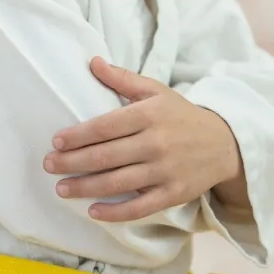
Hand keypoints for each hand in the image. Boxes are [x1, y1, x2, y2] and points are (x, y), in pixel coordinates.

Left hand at [43, 57, 244, 222]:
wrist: (224, 144)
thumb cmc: (181, 115)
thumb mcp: (155, 90)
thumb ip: (123, 78)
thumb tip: (93, 62)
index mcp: (149, 115)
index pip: (106, 126)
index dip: (78, 135)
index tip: (56, 141)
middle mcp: (156, 143)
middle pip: (106, 156)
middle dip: (72, 162)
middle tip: (49, 165)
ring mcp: (165, 171)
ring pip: (118, 183)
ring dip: (85, 187)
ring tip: (61, 189)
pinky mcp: (173, 194)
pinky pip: (140, 207)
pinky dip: (116, 212)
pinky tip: (93, 211)